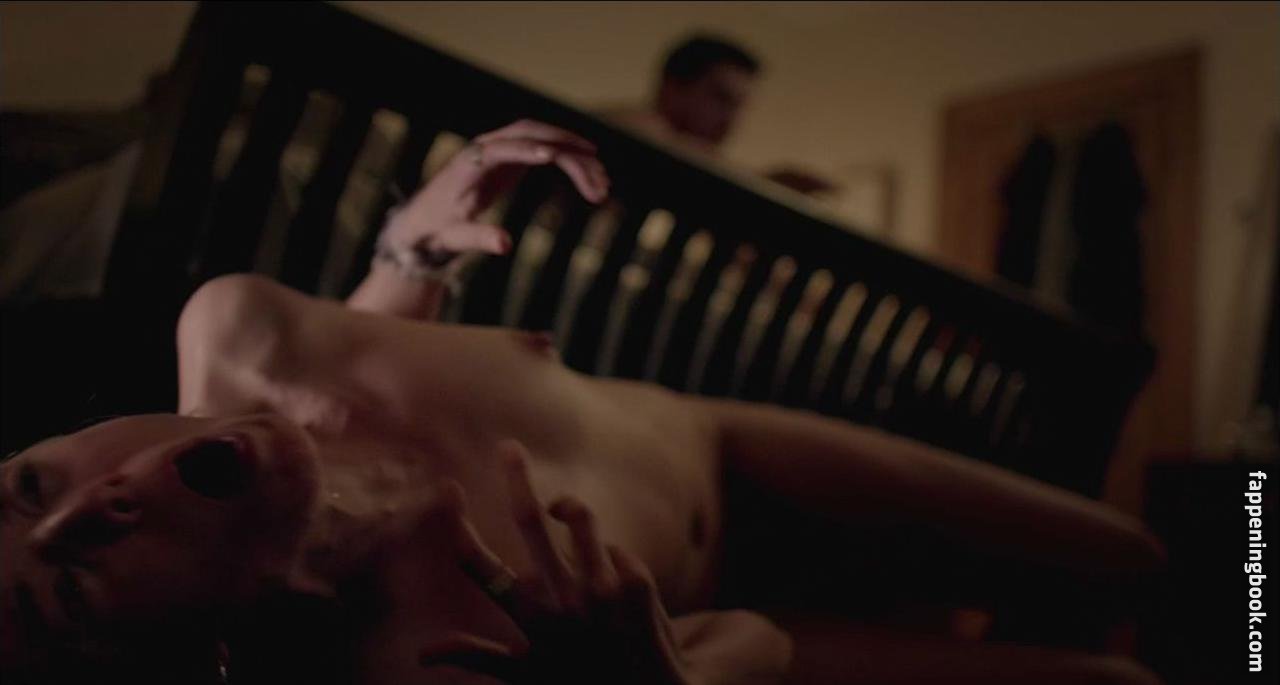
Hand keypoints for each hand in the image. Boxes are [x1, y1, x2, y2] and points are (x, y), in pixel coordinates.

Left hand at [380, 120, 609, 268]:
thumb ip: (479, 238)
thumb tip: (506, 245)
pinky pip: (545, 150)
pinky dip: (569, 161)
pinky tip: (591, 177)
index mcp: (468, 164)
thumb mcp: (454, 239)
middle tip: (598, 177)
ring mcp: (499, 148)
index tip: (554, 157)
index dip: (526, 151)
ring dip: (575, 155)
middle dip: (567, 151)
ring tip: (603, 185)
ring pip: (544, 139)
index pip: (500, 148)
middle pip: (531, 134)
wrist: (423, 220)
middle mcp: (485, 148)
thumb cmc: (436, 231)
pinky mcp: (510, 157)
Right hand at [423, 440, 695, 684]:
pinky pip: (615, 548)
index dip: (458, 524)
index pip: (479, 563)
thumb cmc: (577, 684)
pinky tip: (608, 576)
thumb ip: (473, 654)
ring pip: (579, 520)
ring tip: (558, 508)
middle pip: (528, 520)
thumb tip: (421, 655)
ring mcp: (601, 588)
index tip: (447, 490)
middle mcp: (561, 598)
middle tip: (508, 446)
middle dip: (515, 477)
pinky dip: (607, 557)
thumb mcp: (523, 676)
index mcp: (528, 616)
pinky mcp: (637, 584)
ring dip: (567, 509)